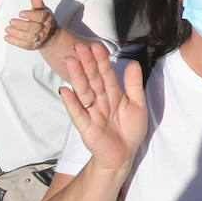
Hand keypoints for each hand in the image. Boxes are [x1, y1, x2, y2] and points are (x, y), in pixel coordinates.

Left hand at [5, 0, 56, 50]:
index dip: (30, 15)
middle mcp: (45, 29)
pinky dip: (15, 42)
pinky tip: (7, 37)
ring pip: (29, 37)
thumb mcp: (43, 11)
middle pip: (34, 28)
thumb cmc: (44, 20)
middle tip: (11, 21)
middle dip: (22, 25)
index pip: (40, 17)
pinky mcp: (34, 46)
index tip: (20, 13)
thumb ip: (37, 3)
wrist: (52, 37)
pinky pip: (25, 45)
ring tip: (7, 29)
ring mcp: (40, 39)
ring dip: (17, 33)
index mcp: (47, 18)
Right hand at [58, 43, 147, 173]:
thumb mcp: (137, 104)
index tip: (95, 46)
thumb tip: (133, 62)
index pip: (106, 74)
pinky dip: (71, 102)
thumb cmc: (130, 129)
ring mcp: (91, 112)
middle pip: (92, 79)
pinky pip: (78, 113)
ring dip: (77, 77)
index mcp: (113, 94)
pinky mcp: (86, 127)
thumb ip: (133, 84)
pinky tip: (65, 90)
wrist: (123, 154)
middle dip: (86, 63)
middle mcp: (100, 100)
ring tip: (70, 61)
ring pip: (83, 91)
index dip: (101, 60)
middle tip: (79, 46)